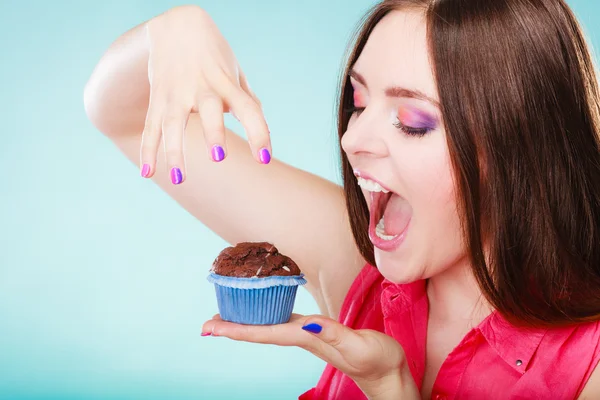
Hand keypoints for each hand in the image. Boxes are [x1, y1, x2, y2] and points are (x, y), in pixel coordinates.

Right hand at [142, 5, 270, 183]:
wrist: (176, 26)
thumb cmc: (214, 55)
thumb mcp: (235, 72)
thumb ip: (247, 100)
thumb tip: (262, 127)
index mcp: (227, 83)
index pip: (248, 108)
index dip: (258, 132)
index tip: (265, 158)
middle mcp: (202, 88)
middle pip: (209, 110)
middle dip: (213, 133)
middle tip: (219, 158)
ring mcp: (176, 93)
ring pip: (174, 124)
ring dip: (175, 152)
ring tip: (180, 180)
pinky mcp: (157, 98)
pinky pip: (151, 127)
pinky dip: (148, 150)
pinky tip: (146, 173)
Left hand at [201, 314, 419, 398]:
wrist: (388, 374)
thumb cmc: (377, 360)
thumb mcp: (358, 345)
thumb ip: (334, 334)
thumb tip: (309, 324)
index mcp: (308, 340)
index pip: (265, 333)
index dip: (238, 329)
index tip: (211, 328)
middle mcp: (303, 338)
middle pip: (260, 332)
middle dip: (233, 327)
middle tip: (206, 323)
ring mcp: (308, 337)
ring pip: (269, 328)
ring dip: (246, 323)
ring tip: (225, 316)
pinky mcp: (317, 334)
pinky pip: (284, 323)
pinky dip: (267, 317)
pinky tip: (263, 312)